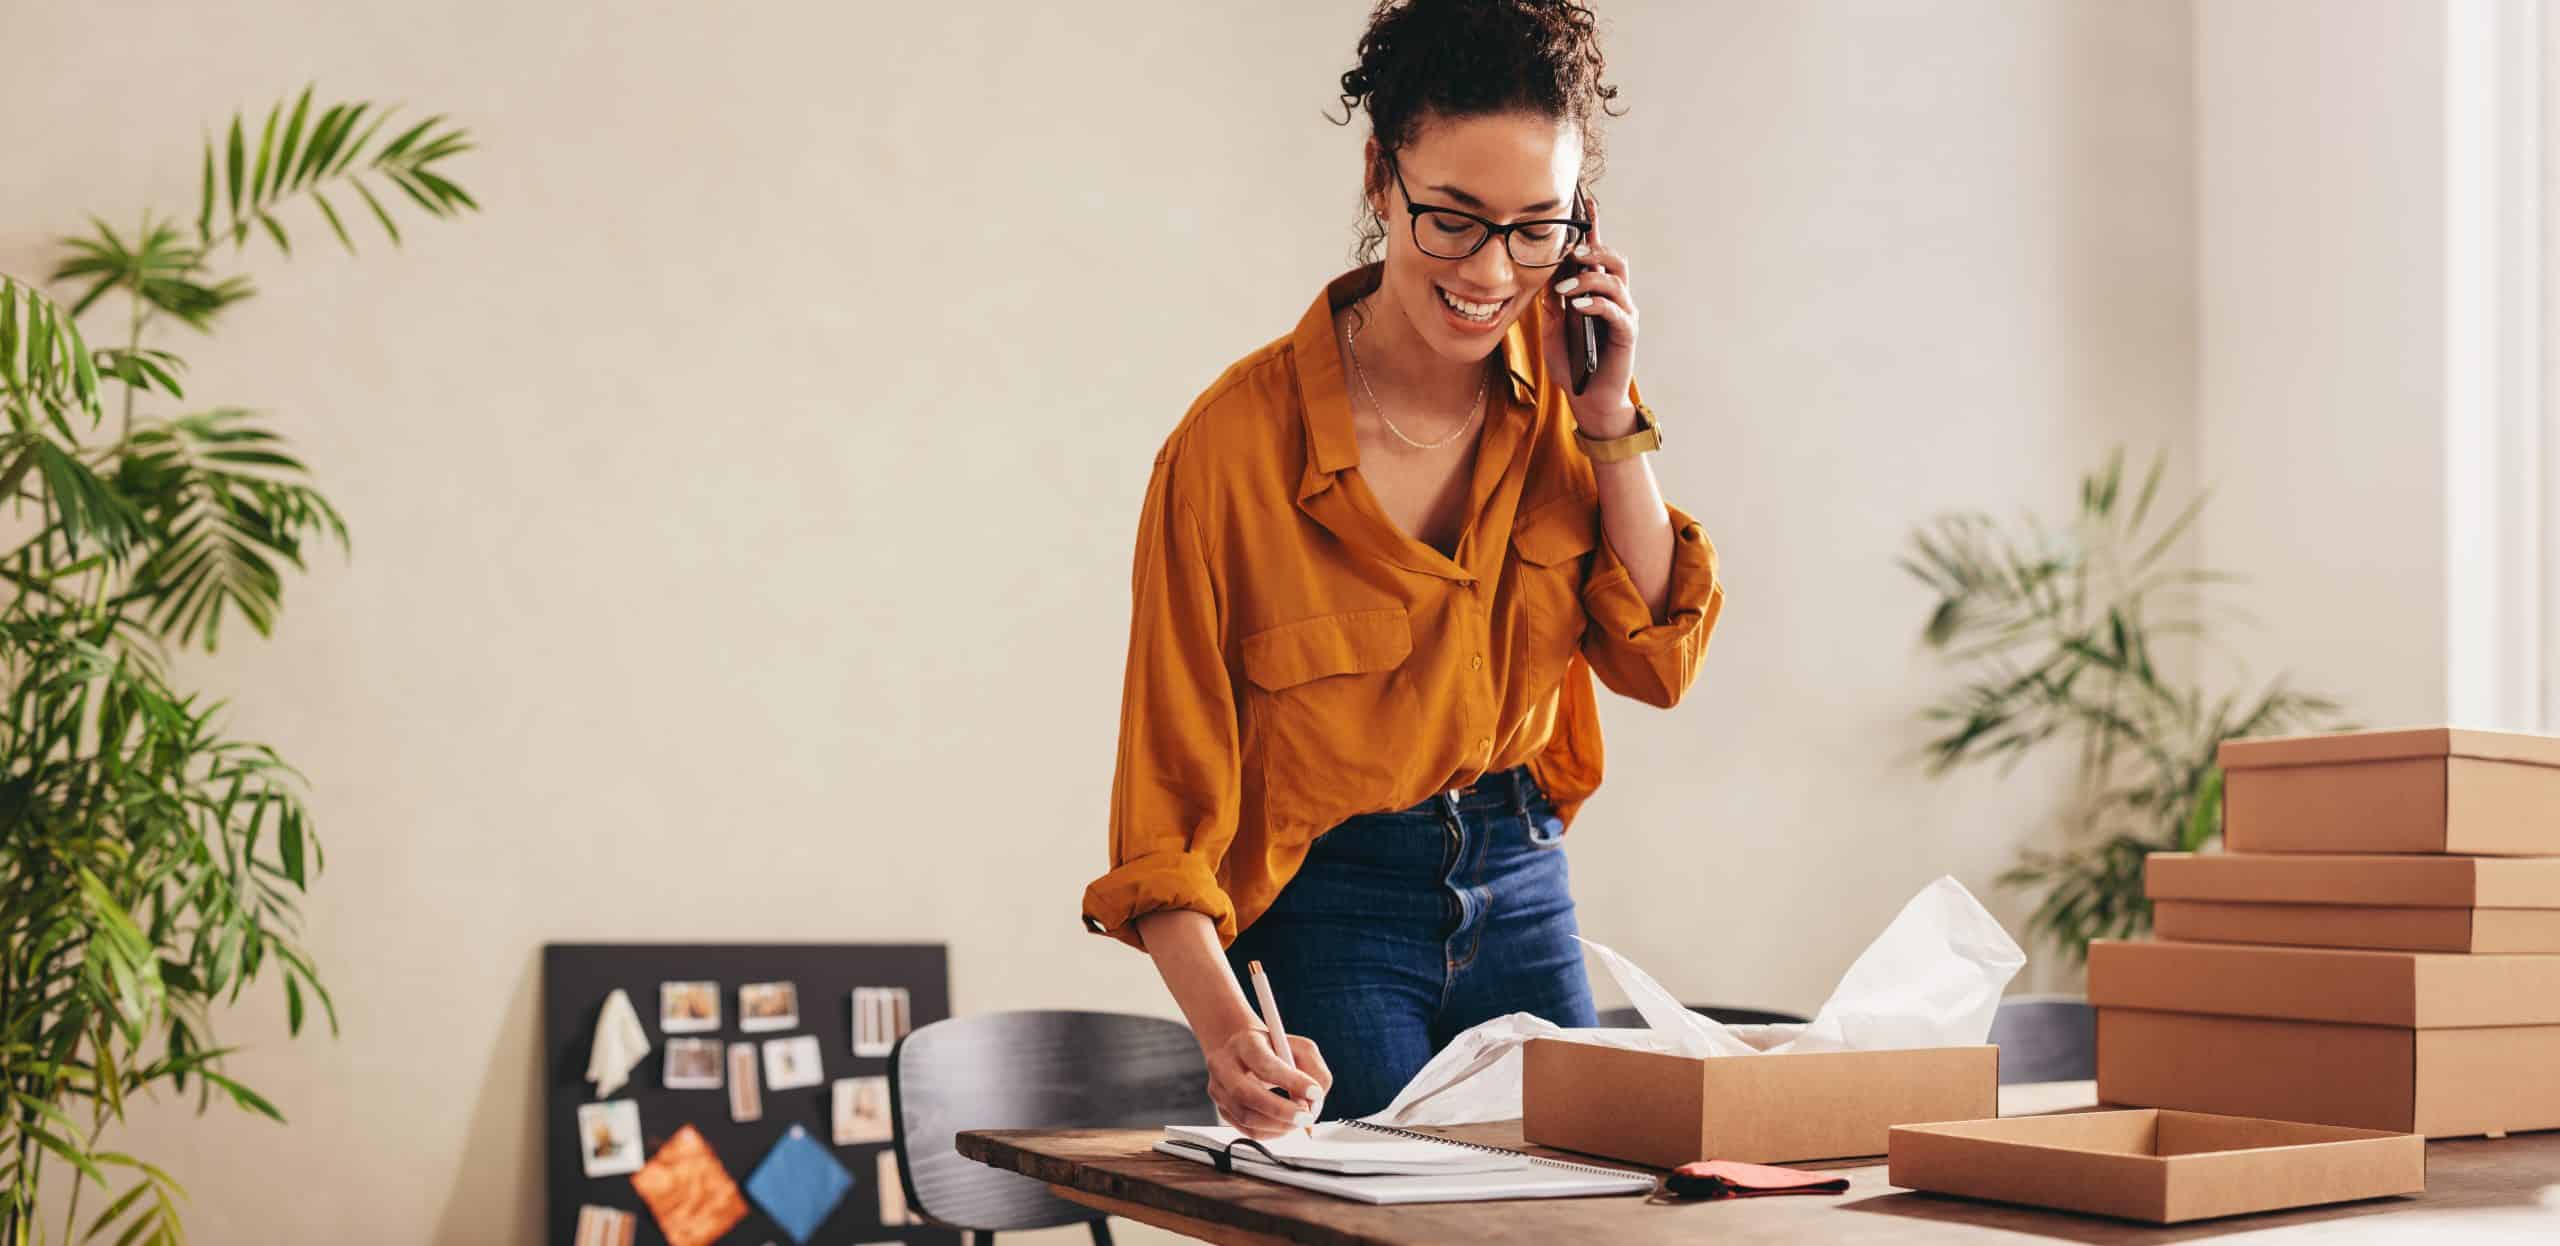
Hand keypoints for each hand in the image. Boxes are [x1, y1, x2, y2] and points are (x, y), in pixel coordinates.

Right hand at [1204, 1025, 1333, 1140]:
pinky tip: (1285, 1124)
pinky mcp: (1223, 1110)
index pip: (1264, 1064)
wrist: (1244, 1052)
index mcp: (1244, 1043)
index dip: (1291, 1081)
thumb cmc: (1274, 1049)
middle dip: (1281, 1110)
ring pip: (1246, 1117)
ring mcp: (1219, 1090)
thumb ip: (1313, 1069)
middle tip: (1307, 1116)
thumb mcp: (1299, 1047)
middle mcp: (1224, 1066)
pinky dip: (1272, 1132)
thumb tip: (1315, 1101)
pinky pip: (1247, 1131)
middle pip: (1246, 1093)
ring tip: (1300, 1120)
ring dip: (1279, 1124)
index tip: (1315, 1092)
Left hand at [1537, 198, 1640, 437]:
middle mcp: (1615, 298)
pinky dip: (1596, 303)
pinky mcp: (1626, 333)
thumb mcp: (1554, 328)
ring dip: (1589, 278)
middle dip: (1592, 250)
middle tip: (1570, 254)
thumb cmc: (1572, 364)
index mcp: (1596, 292)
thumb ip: (1552, 303)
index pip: (1596, 253)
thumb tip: (1545, 276)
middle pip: (1613, 258)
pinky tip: (1577, 306)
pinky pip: (1616, 309)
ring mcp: (1623, 314)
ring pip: (1615, 279)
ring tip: (1566, 289)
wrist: (1589, 399)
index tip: (1585, 201)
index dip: (1593, 227)